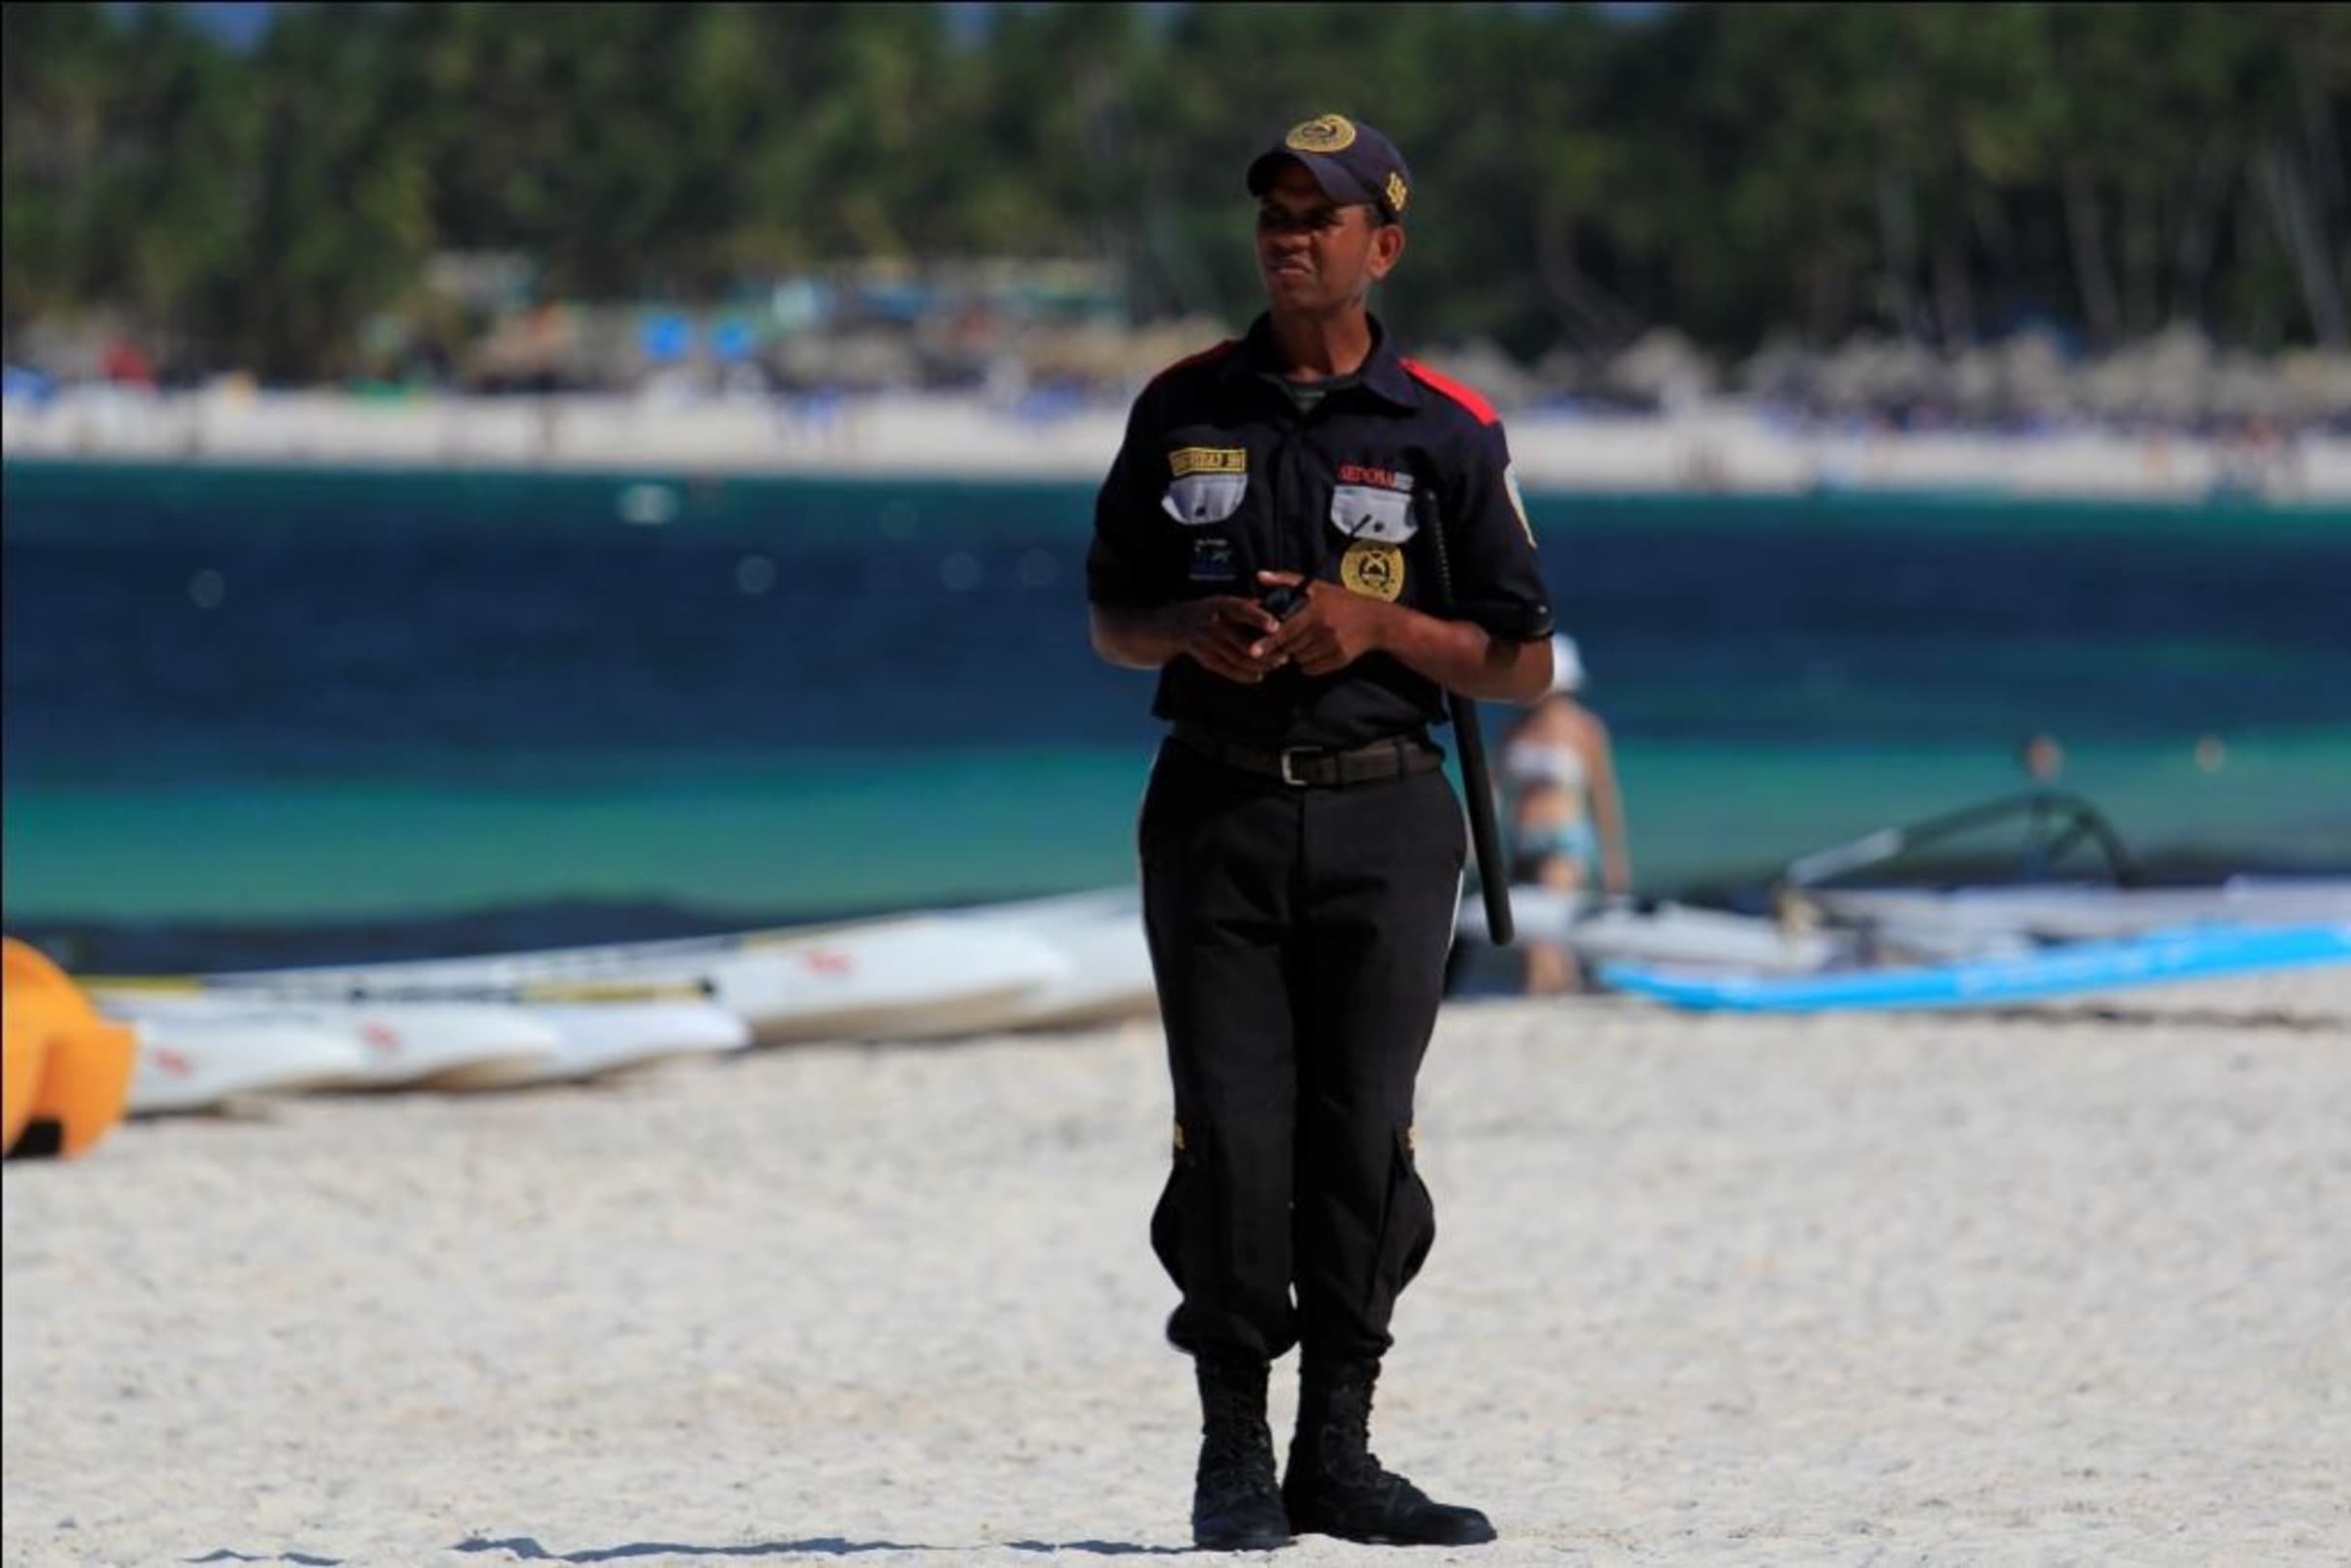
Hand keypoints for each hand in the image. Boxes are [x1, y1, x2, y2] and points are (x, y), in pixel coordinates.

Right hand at [1174, 595, 1286, 683]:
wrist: (1178, 623)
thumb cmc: (1211, 611)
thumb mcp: (1226, 601)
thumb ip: (1250, 606)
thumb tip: (1279, 609)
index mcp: (1222, 605)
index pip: (1243, 610)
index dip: (1260, 618)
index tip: (1276, 627)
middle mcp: (1213, 624)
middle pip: (1243, 642)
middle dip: (1267, 652)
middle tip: (1284, 655)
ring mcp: (1208, 643)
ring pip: (1239, 659)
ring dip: (1260, 665)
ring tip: (1276, 664)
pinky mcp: (1205, 659)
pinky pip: (1229, 670)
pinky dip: (1245, 676)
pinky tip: (1259, 675)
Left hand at [1251, 571, 1392, 676]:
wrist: (1375, 621)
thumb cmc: (1341, 601)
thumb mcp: (1316, 587)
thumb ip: (1285, 580)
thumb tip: (1258, 575)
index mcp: (1315, 611)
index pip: (1285, 630)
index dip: (1268, 641)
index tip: (1253, 650)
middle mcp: (1323, 629)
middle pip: (1290, 647)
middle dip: (1284, 646)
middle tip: (1286, 639)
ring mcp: (1332, 646)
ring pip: (1300, 659)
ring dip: (1297, 654)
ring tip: (1305, 642)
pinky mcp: (1339, 659)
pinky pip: (1312, 668)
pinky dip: (1309, 664)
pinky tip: (1315, 651)